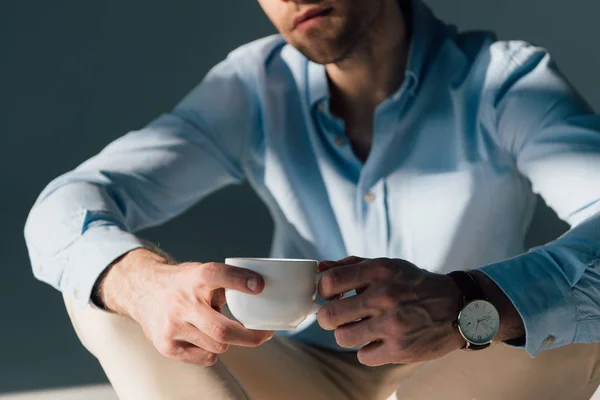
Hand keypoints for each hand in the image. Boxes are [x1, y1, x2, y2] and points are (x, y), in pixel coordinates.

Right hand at [97, 248, 273, 365]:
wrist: (143, 291)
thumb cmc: (185, 284)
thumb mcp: (204, 273)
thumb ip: (229, 283)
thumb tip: (264, 294)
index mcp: (195, 277)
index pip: (218, 275)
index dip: (241, 280)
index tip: (260, 287)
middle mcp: (182, 302)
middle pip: (223, 330)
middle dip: (252, 336)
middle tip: (266, 334)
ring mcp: (173, 326)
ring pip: (218, 346)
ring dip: (228, 340)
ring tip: (220, 328)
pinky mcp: (167, 346)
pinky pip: (206, 358)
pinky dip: (213, 350)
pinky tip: (204, 337)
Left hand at [316, 256, 464, 365]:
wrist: (457, 306)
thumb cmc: (414, 284)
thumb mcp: (387, 265)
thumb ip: (352, 265)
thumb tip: (320, 268)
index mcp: (379, 271)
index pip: (330, 282)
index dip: (323, 291)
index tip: (331, 295)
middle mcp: (385, 296)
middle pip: (329, 316)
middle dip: (328, 317)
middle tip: (338, 317)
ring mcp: (393, 325)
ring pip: (342, 338)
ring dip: (347, 334)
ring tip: (359, 329)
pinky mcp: (400, 349)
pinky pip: (363, 356)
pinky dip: (368, 350)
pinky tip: (378, 340)